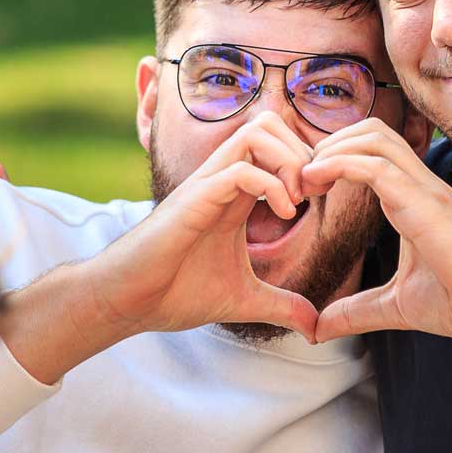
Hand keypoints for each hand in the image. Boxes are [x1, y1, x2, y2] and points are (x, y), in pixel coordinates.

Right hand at [0, 112, 319, 382]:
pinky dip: (271, 185)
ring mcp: (207, 185)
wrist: (129, 302)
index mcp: (235, 192)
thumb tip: (315, 328)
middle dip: (302, 151)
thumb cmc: (177, 292)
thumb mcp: (244, 299)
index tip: (322, 197)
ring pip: (255, 133)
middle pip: (269, 124)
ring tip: (298, 202)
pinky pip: (239, 170)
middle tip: (313, 194)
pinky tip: (285, 215)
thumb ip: (281, 305)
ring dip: (288, 161)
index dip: (308, 162)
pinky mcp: (194, 201)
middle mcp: (221, 179)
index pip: (277, 144)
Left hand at [301, 119, 451, 342]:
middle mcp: (420, 184)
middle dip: (329, 143)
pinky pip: (375, 165)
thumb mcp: (396, 306)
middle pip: (370, 130)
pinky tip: (316, 182)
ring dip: (331, 150)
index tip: (307, 187)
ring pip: (372, 137)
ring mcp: (424, 188)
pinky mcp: (423, 202)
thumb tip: (319, 329)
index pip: (372, 151)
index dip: (335, 157)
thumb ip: (357, 310)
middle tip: (300, 179)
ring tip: (305, 180)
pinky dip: (340, 165)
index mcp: (415, 198)